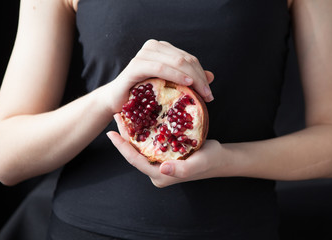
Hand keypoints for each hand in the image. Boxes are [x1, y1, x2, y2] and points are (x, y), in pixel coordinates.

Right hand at [106, 39, 214, 112]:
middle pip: (185, 59)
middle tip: (208, 96)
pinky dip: (175, 75)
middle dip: (200, 78)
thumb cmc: (143, 94)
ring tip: (202, 93)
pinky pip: (160, 67)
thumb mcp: (169, 86)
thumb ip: (188, 78)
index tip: (209, 93)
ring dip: (192, 77)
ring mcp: (143, 54)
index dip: (202, 74)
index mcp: (162, 49)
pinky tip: (187, 83)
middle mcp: (153, 47)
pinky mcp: (135, 65)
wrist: (117, 101)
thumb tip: (211, 75)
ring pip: (176, 61)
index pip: (189, 59)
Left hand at [106, 114, 223, 187]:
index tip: (111, 133)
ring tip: (124, 115)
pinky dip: (142, 131)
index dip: (121, 147)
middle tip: (117, 116)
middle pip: (134, 153)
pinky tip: (140, 118)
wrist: (220, 158)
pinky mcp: (164, 154)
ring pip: (140, 147)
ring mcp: (160, 162)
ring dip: (132, 132)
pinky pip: (148, 143)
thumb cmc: (211, 161)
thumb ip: (182, 170)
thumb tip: (162, 169)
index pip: (136, 160)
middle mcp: (157, 170)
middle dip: (124, 136)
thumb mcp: (199, 164)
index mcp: (160, 175)